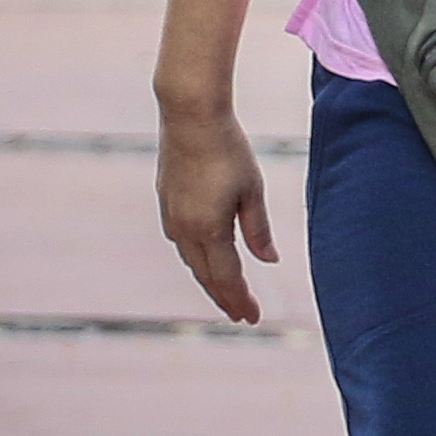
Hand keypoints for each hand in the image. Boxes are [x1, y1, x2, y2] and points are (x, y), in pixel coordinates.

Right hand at [157, 111, 275, 324]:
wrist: (191, 117)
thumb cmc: (229, 150)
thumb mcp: (252, 189)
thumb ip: (258, 229)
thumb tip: (270, 261)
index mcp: (209, 230)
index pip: (227, 278)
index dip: (240, 300)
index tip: (253, 318)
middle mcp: (185, 230)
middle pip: (207, 276)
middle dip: (225, 297)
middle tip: (242, 315)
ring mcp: (172, 216)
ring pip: (192, 260)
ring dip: (209, 279)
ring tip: (226, 292)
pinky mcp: (166, 202)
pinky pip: (182, 242)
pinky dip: (197, 257)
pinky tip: (204, 258)